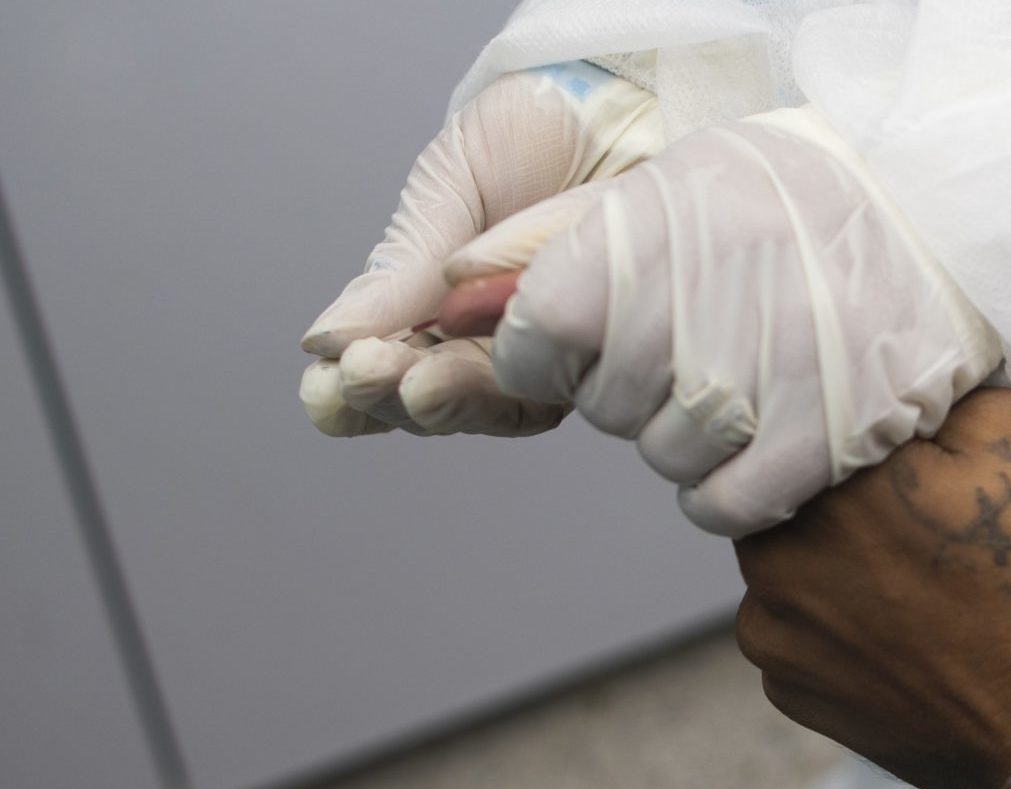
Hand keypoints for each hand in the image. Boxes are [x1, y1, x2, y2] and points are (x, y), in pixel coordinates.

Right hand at [299, 63, 660, 437]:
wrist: (629, 97)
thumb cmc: (540, 135)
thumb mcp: (449, 191)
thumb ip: (398, 270)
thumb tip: (324, 340)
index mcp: (442, 306)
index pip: (389, 373)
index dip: (352, 394)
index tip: (322, 386)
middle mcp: (497, 340)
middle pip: (433, 404)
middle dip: (389, 397)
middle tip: (364, 372)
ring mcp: (553, 350)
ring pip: (491, 409)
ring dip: (442, 403)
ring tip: (410, 383)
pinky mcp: (607, 351)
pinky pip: (554, 386)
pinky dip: (507, 386)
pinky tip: (467, 374)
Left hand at [489, 106, 1003, 536]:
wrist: (939, 222)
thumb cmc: (790, 206)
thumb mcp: (672, 188)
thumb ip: (555, 248)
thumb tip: (434, 310)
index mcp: (651, 229)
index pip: (537, 337)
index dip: (553, 353)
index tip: (594, 340)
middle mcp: (702, 300)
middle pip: (606, 404)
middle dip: (637, 387)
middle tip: (708, 341)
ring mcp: (764, 377)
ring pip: (664, 457)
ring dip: (692, 436)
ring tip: (754, 377)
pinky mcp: (822, 440)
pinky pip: (722, 503)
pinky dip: (732, 488)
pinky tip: (766, 441)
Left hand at [734, 389, 1010, 788]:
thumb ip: (946, 391)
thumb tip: (905, 379)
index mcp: (824, 482)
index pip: (805, 407)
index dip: (858, 409)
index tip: (907, 428)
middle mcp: (773, 560)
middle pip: (794, 487)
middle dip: (850, 488)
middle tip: (933, 506)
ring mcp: (777, 640)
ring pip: (798, 561)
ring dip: (846, 557)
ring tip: (934, 579)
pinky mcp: (798, 698)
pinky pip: (809, 630)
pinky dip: (851, 623)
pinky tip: (922, 633)